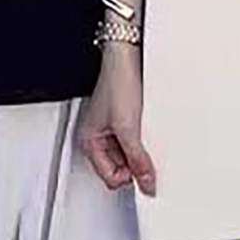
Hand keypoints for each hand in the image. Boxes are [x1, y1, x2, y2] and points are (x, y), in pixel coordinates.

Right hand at [77, 44, 155, 196]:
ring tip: (146, 134)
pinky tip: (149, 129)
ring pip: (129, 156)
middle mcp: (99, 139)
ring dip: (140, 151)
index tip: (146, 172)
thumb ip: (138, 159)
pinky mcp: (125, 120)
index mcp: (90, 143)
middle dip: (135, 164)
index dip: (130, 177)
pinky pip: (135, 141)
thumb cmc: (118, 83)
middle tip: (147, 151)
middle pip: (121, 169)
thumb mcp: (128, 127)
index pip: (111, 178)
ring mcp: (112, 129)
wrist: (126, 56)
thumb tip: (147, 183)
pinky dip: (144, 139)